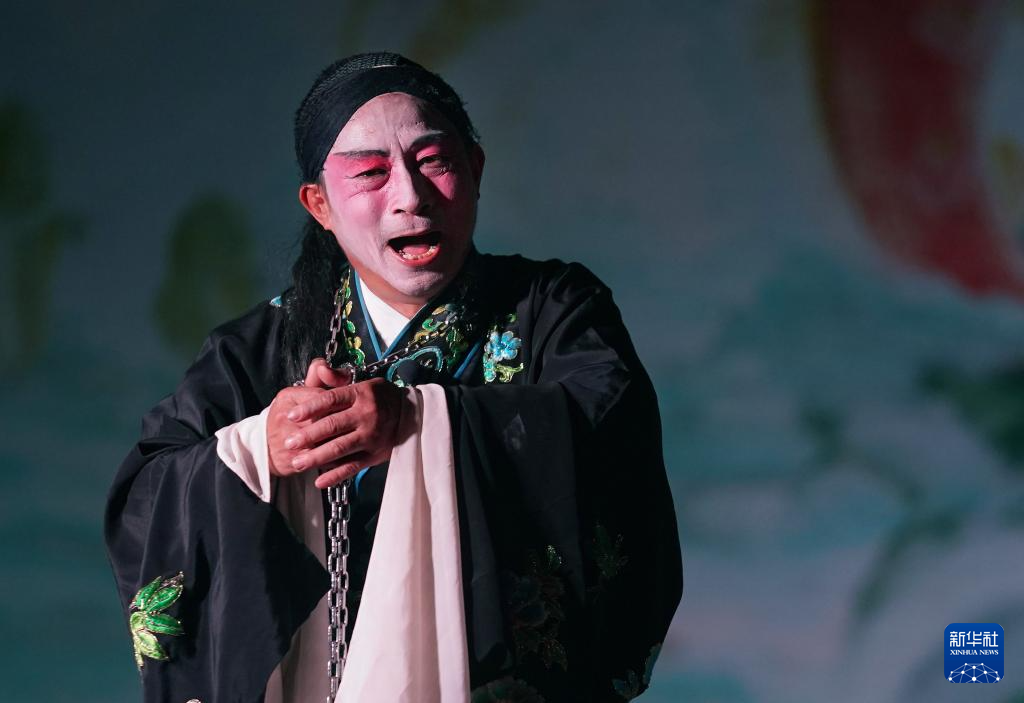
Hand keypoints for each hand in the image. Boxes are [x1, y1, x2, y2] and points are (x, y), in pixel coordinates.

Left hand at [282, 359, 410, 487]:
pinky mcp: (374, 454)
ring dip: (317, 457)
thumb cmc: (379, 397)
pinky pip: (352, 466)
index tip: (291, 415)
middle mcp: (366, 415)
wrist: (411, 414)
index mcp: (360, 394)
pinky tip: (319, 481)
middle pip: (332, 425)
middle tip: (289, 442)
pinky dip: (335, 475)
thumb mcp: (361, 381)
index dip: (309, 408)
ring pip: (340, 448)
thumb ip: (336, 378)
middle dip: (308, 435)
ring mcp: (370, 436)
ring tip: (298, 462)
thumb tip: (320, 369)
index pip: (331, 400)